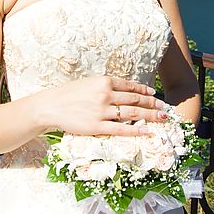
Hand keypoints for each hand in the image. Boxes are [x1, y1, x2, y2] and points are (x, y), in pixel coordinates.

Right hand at [37, 75, 167, 135]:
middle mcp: (105, 94)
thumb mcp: (88, 83)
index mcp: (104, 81)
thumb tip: (121, 91)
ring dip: (150, 116)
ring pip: (132, 114)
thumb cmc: (68, 94)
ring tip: (161, 118)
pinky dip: (136, 130)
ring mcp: (102, 111)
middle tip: (164, 108)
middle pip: (135, 100)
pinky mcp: (97, 126)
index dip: (144, 91)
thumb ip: (104, 86)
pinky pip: (121, 129)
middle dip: (152, 104)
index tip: (154, 94)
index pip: (130, 86)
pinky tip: (147, 131)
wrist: (50, 106)